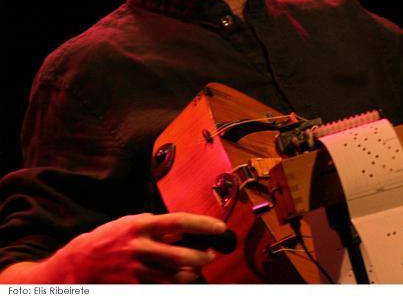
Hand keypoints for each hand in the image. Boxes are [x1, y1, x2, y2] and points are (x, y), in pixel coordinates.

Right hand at [42, 212, 226, 282]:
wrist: (76, 266)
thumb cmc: (107, 241)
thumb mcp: (130, 224)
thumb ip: (157, 227)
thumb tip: (186, 230)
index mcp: (139, 225)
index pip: (180, 221)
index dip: (203, 224)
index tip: (220, 227)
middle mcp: (139, 247)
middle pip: (183, 255)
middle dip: (203, 257)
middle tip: (211, 254)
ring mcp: (135, 270)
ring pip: (176, 276)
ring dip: (192, 273)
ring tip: (195, 268)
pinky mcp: (132, 286)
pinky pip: (162, 287)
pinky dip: (174, 283)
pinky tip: (177, 279)